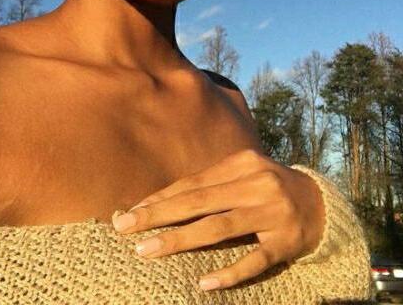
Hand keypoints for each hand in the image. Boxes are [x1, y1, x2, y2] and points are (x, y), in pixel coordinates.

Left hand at [111, 149, 324, 290]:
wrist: (320, 203)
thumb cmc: (268, 188)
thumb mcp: (243, 176)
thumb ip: (211, 185)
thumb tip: (162, 201)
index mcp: (243, 163)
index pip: (194, 183)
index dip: (161, 198)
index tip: (132, 212)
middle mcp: (257, 183)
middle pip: (200, 201)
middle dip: (159, 216)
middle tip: (126, 228)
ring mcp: (273, 213)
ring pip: (219, 228)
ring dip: (180, 240)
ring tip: (148, 251)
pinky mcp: (286, 242)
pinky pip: (254, 260)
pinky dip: (228, 272)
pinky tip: (203, 283)